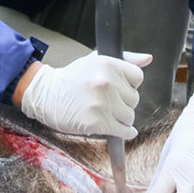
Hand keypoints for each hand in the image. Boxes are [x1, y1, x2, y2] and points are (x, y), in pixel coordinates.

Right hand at [19, 51, 151, 138]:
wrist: (46, 95)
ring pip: (130, 116)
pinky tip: (117, 129)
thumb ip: (125, 59)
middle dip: (124, 102)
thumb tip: (148, 59)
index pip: (138, 77)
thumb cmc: (72, 78)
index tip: (118, 89)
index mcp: (108, 64)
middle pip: (134, 98)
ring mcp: (102, 102)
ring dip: (121, 118)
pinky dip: (124, 133)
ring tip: (106, 113)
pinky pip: (123, 130)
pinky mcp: (97, 121)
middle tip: (107, 102)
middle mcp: (106, 82)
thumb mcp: (95, 60)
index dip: (128, 85)